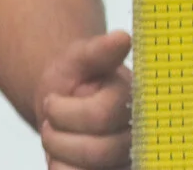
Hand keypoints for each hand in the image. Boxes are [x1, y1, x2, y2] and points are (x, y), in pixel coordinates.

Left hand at [37, 30, 132, 168]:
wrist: (66, 105)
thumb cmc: (75, 80)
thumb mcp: (78, 58)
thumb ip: (97, 51)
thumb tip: (123, 37)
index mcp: (136, 100)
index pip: (99, 116)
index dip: (63, 110)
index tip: (53, 100)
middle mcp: (142, 136)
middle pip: (96, 152)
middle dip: (56, 134)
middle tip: (50, 120)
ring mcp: (131, 160)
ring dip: (58, 152)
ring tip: (58, 135)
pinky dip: (63, 169)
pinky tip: (64, 157)